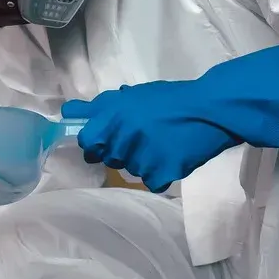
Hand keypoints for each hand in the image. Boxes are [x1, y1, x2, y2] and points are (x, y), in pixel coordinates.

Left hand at [62, 80, 236, 193]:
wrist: (211, 109)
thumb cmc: (172, 99)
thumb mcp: (133, 95)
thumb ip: (100, 107)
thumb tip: (67, 113)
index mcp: (113, 115)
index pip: (87, 141)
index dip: (97, 142)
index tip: (110, 139)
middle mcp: (121, 136)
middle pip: (110, 159)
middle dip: (123, 151)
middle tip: (146, 138)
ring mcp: (140, 157)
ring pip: (131, 171)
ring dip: (144, 162)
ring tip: (164, 144)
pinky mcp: (160, 172)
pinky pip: (152, 182)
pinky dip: (161, 173)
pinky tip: (173, 157)